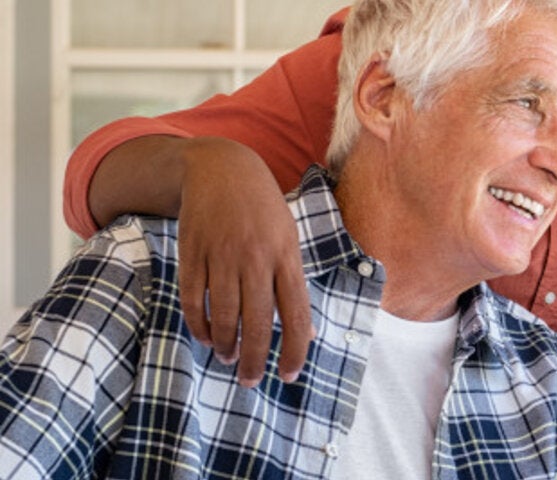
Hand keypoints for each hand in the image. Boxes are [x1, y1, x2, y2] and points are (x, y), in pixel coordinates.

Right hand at [176, 137, 313, 387]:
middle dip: (255, 359)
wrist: (222, 169)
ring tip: (229, 358)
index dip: (295, 349)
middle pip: (258, 322)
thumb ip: (294, 285)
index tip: (289, 375)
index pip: (296, 314)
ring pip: (223, 315)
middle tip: (251, 381)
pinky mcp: (193, 253)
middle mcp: (257, 259)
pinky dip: (198, 324)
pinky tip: (205, 338)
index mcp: (287, 257)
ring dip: (226, 345)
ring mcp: (222, 256)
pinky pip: (194, 299)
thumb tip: (307, 331)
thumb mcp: (289, 241)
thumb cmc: (263, 212)